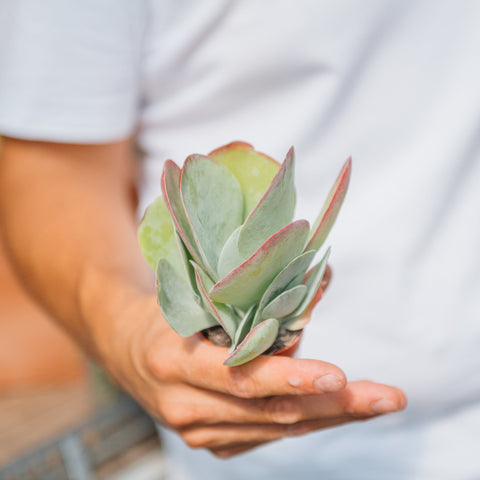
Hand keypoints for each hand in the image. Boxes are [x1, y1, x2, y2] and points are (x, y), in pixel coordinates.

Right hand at [110, 294, 406, 458]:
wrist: (125, 346)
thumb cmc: (166, 311)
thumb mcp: (197, 297)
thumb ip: (249, 306)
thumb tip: (314, 295)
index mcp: (173, 362)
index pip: (239, 377)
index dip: (288, 378)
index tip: (337, 375)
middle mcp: (183, 407)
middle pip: (270, 412)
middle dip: (334, 405)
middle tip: (386, 398)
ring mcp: (195, 431)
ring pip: (275, 428)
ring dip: (329, 416)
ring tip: (376, 402)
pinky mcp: (209, 442)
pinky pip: (267, 434)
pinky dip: (306, 420)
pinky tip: (338, 409)